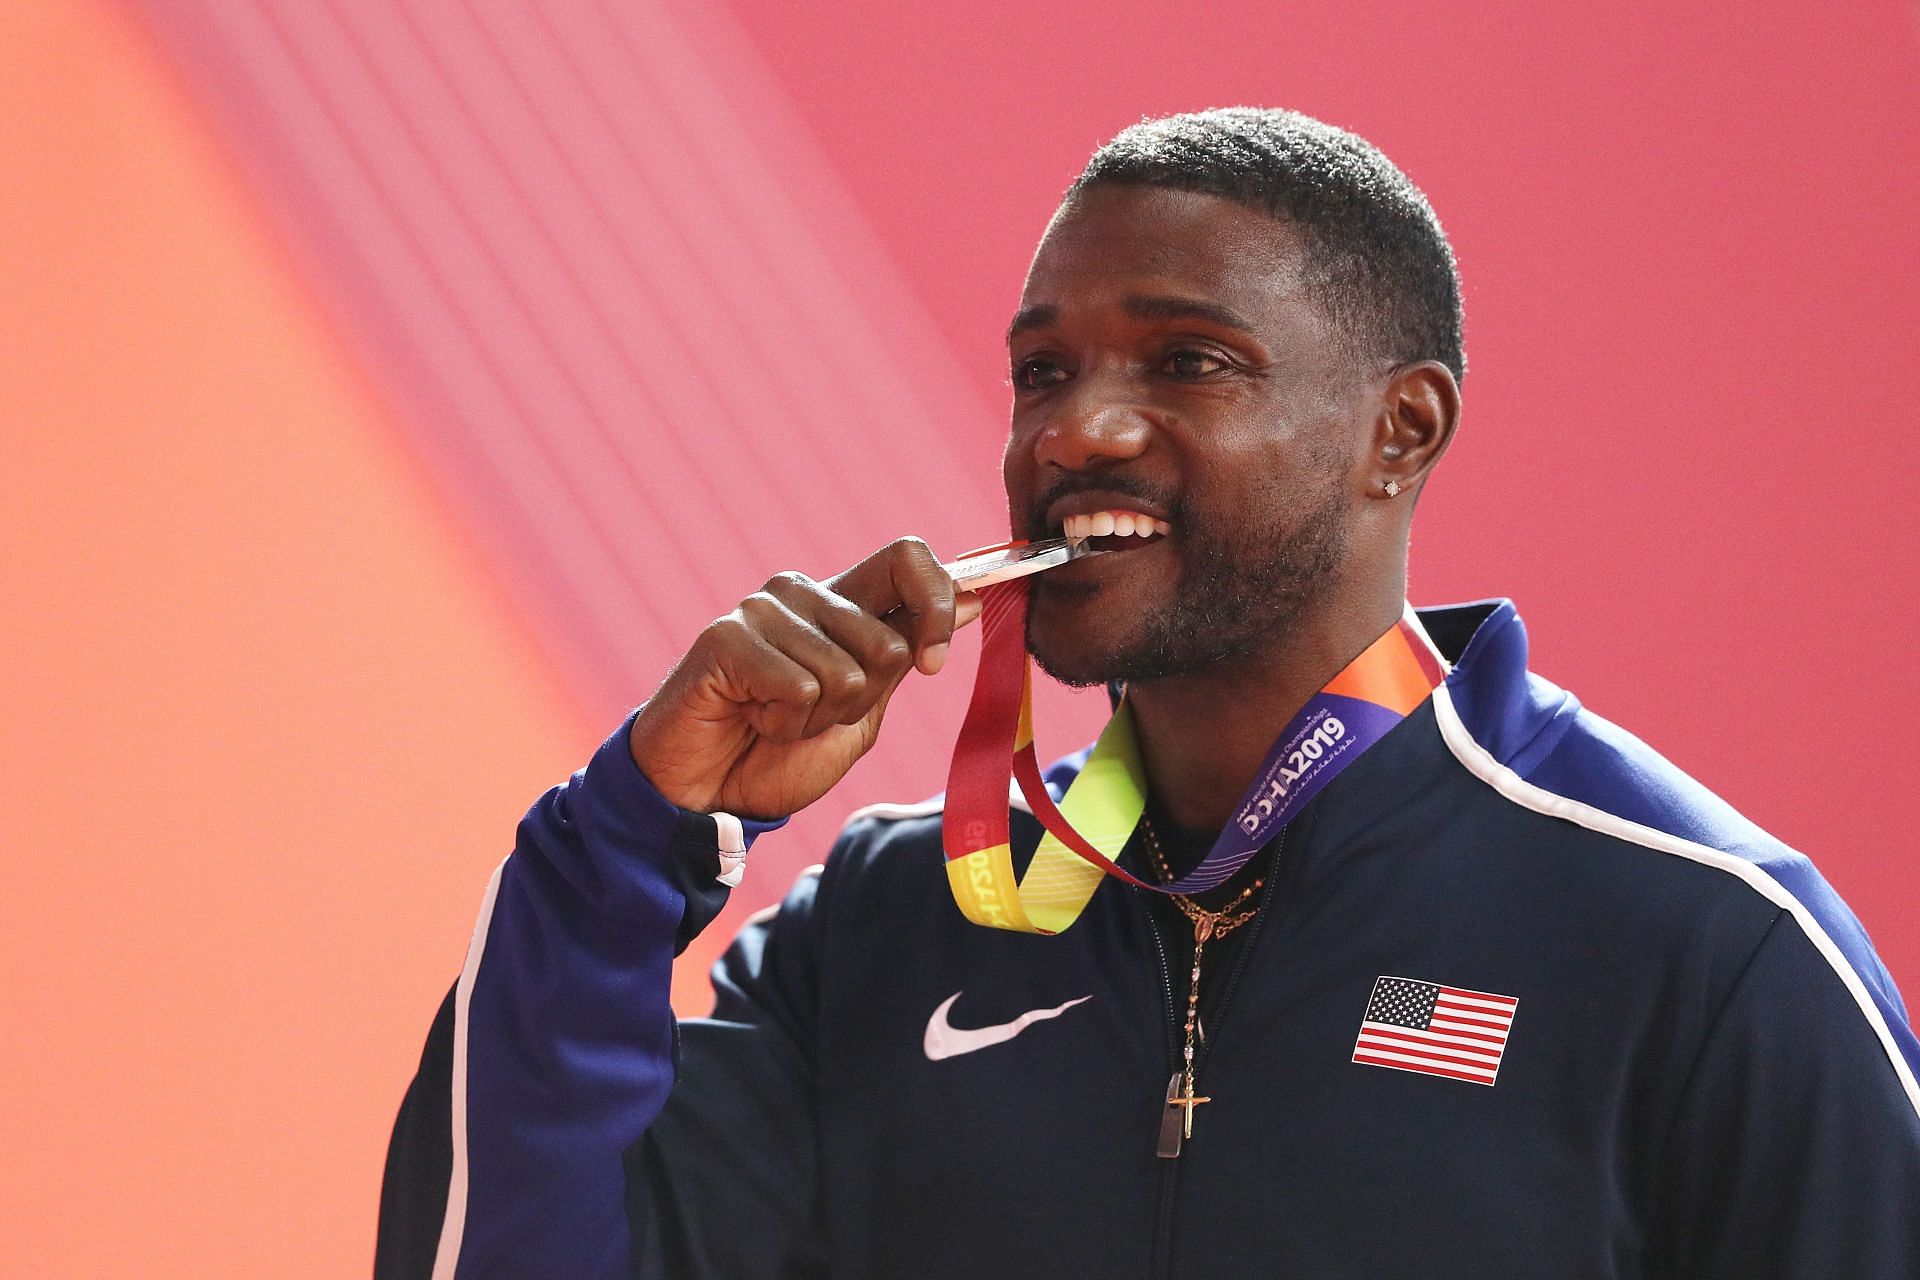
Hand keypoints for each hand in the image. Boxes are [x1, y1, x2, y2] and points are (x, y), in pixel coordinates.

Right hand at [628, 537, 982, 819]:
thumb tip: (976, 599)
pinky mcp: (726, 636)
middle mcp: (804, 593)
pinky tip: (749, 716)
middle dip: (861, 701)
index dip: (937, 606)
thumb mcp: (862, 709)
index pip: (909, 559)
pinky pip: (797, 687)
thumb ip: (908, 654)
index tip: (931, 665)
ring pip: (843, 673)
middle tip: (811, 714)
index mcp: (842, 603)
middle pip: (886, 640)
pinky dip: (781, 722)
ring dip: (815, 719)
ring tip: (772, 718)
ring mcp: (762, 609)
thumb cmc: (779, 753)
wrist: (709, 796)